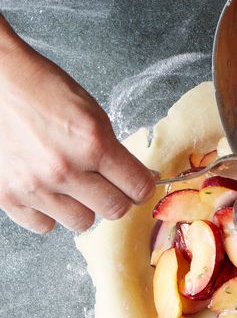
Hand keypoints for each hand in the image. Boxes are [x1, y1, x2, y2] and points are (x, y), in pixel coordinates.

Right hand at [0, 15, 154, 233]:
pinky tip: (48, 192)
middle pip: (115, 210)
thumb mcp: (92, 114)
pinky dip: (50, 214)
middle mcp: (65, 169)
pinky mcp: (9, 197)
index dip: (142, 187)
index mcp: (92, 143)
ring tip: (73, 186)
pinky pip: (45, 226)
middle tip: (109, 186)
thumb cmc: (42, 91)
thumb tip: (139, 179)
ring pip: (82, 222)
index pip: (138, 187)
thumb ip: (114, 151)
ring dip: (84, 207)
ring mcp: (36, 187)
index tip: (139, 185)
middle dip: (118, 198)